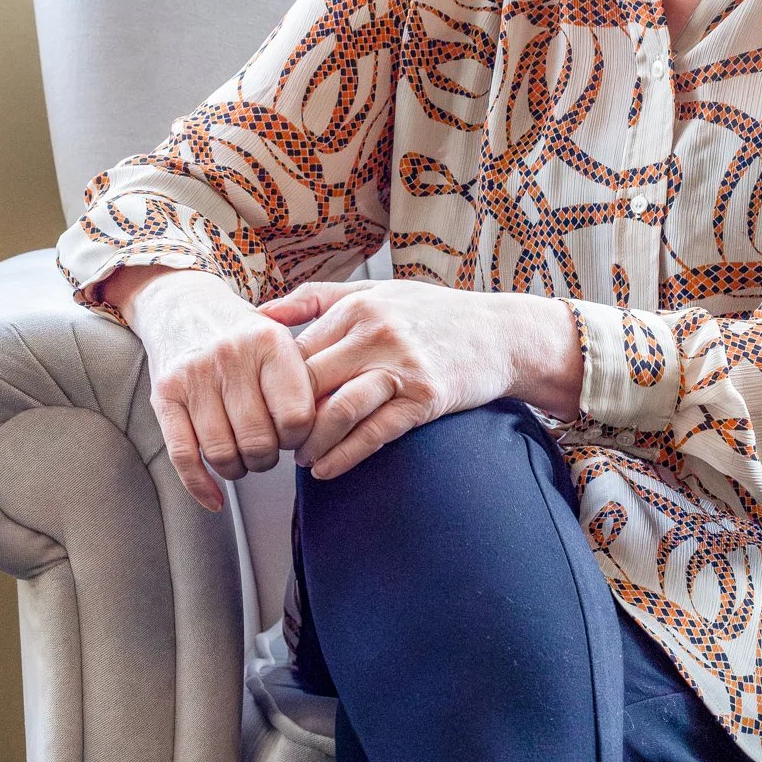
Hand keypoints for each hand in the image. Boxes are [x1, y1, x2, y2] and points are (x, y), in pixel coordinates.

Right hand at [108, 265, 316, 512]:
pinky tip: (215, 498)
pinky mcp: (164, 395)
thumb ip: (304, 381)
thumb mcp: (281, 340)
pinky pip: (184, 455)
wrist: (184, 305)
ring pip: (222, 453)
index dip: (299, 438)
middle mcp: (231, 357)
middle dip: (268, 459)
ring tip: (244, 459)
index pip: (296, 416)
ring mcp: (194, 376)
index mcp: (270, 343)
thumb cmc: (243, 335)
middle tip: (268, 451)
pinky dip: (201, 486)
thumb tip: (327, 433)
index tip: (294, 436)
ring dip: (238, 470)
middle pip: (259, 441)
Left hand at [259, 278, 581, 479]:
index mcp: (358, 306)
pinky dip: (344, 457)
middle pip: (310, 385)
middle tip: (274, 442)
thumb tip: (259, 314)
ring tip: (301, 459)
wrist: (501, 333)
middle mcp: (378, 332)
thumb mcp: (376, 291)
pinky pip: (375, 433)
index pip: (295, 353)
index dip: (273, 387)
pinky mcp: (427, 397)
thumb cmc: (433, 314)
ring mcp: (404, 365)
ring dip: (311, 444)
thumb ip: (316, 297)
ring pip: (338, 411)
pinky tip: (327, 470)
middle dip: (286, 420)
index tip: (264, 410)